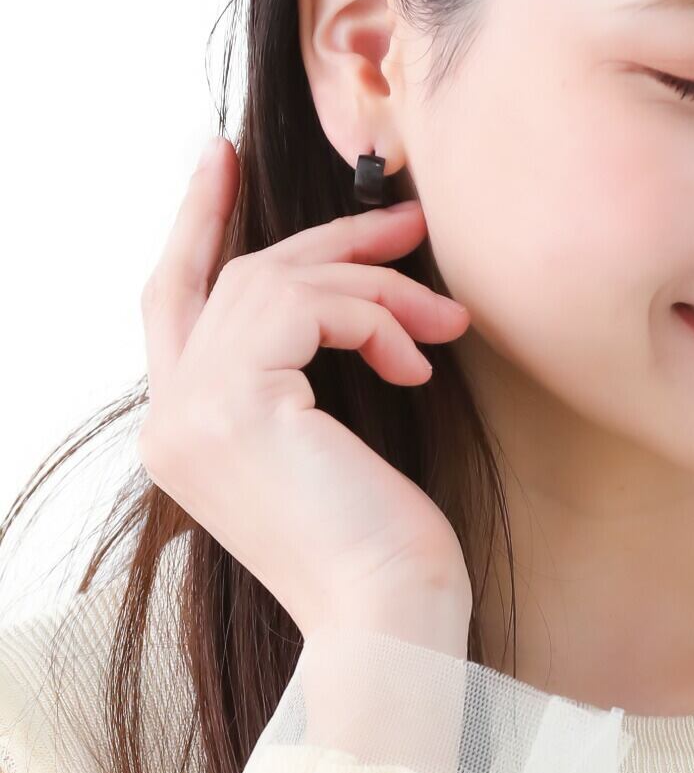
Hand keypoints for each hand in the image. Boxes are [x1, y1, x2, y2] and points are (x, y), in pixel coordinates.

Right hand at [136, 136, 473, 649]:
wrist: (391, 614)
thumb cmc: (378, 536)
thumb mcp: (327, 434)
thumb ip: (302, 365)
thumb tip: (350, 279)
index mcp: (184, 428)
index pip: (172, 299)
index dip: (195, 222)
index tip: (220, 158)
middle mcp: (170, 416)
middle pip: (242, 277)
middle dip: (333, 242)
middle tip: (408, 218)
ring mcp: (192, 410)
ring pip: (284, 283)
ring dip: (379, 289)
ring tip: (444, 321)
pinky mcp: (238, 403)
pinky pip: (312, 306)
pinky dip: (376, 319)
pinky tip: (417, 361)